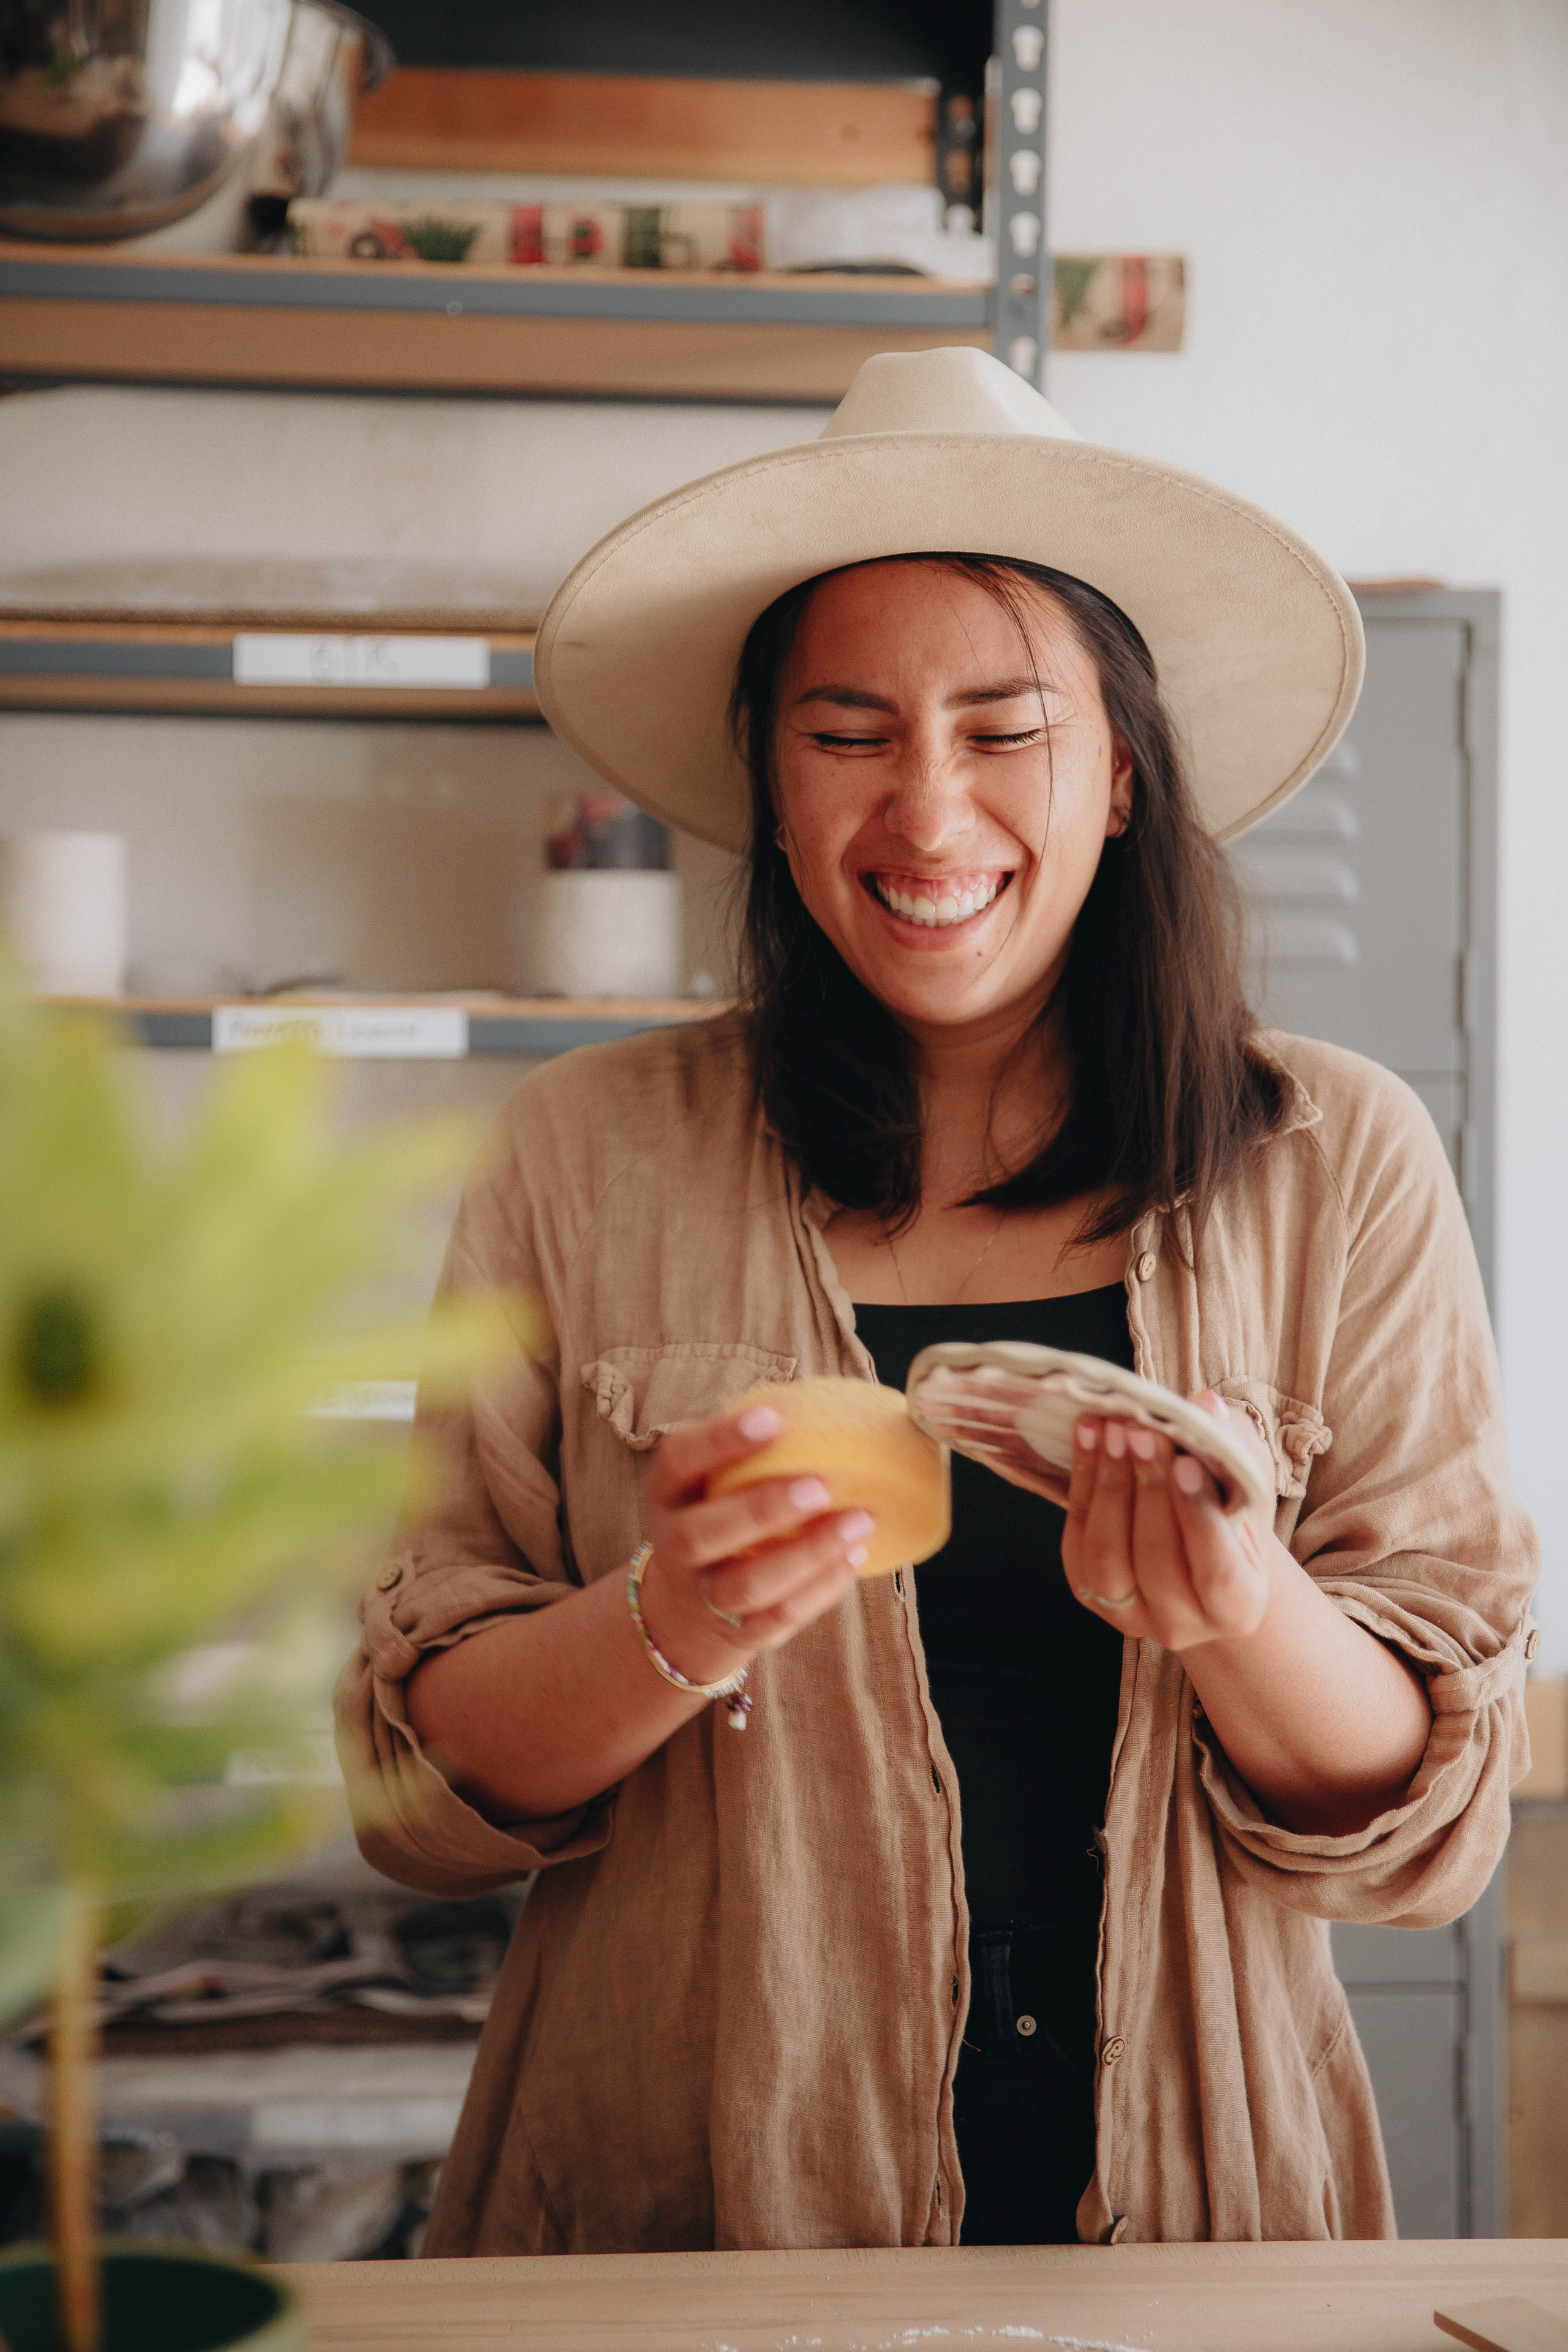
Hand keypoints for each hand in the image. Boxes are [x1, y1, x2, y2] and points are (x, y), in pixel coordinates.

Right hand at [638, 1402, 873, 1683]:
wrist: (686, 1605)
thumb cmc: (718, 1512)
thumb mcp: (712, 1479)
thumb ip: (753, 1450)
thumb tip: (832, 1408)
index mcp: (668, 1493)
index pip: (678, 1460)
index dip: (719, 1441)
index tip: (773, 1419)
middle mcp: (674, 1546)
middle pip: (702, 1535)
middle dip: (762, 1510)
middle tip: (820, 1485)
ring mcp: (703, 1595)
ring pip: (747, 1586)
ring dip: (808, 1554)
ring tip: (860, 1520)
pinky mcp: (738, 1633)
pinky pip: (779, 1619)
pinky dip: (821, 1590)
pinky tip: (854, 1557)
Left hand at [1060, 1391, 1276, 1650]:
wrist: (1201, 1556)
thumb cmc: (1232, 1517)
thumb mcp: (1250, 1484)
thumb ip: (1236, 1447)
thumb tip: (1206, 1405)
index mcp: (1239, 1606)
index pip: (1216, 1568)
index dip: (1197, 1514)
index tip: (1184, 1462)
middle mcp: (1183, 1625)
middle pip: (1156, 1558)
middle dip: (1146, 1487)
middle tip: (1140, 1429)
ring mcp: (1131, 1617)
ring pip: (1108, 1554)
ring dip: (1107, 1484)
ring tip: (1110, 1429)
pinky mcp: (1091, 1596)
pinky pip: (1077, 1543)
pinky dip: (1081, 1487)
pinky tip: (1088, 1439)